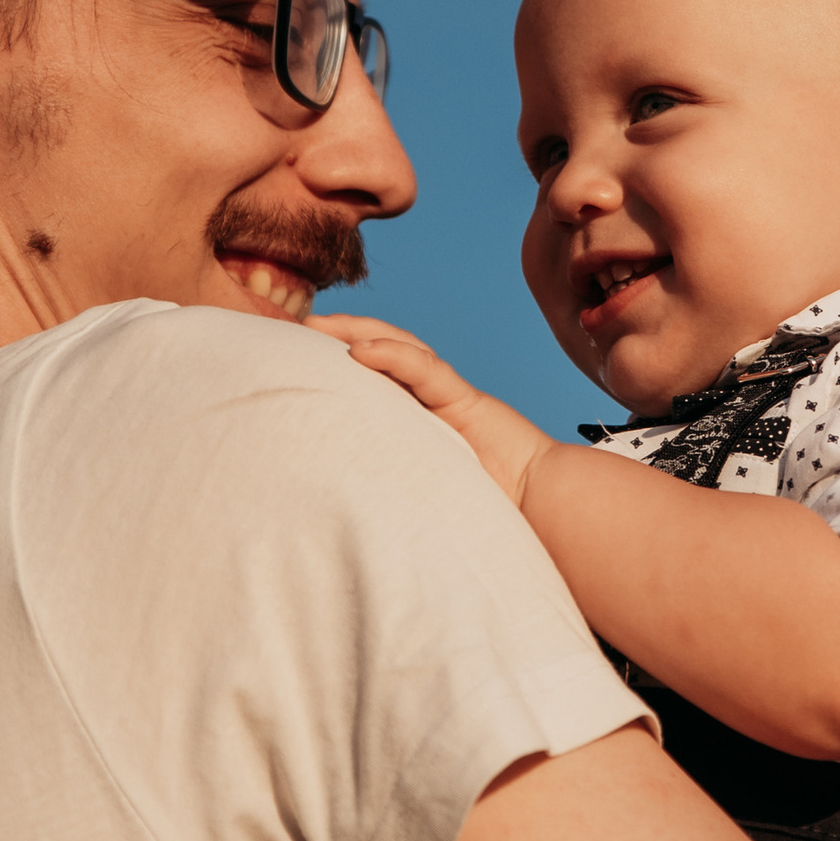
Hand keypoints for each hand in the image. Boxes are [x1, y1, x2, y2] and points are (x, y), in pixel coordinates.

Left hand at [307, 311, 561, 507]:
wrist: (544, 510)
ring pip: (400, 348)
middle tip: (295, 328)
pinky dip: (393, 355)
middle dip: (339, 335)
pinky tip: (360, 351)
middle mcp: (432, 403)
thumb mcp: (419, 496)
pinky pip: (426, 371)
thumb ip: (384, 490)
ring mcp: (450, 398)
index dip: (339, 360)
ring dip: (358, 332)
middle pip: (381, 353)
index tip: (296, 358)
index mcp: (420, 421)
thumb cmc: (487, 514)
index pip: (374, 378)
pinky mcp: (467, 402)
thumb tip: (318, 511)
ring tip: (318, 326)